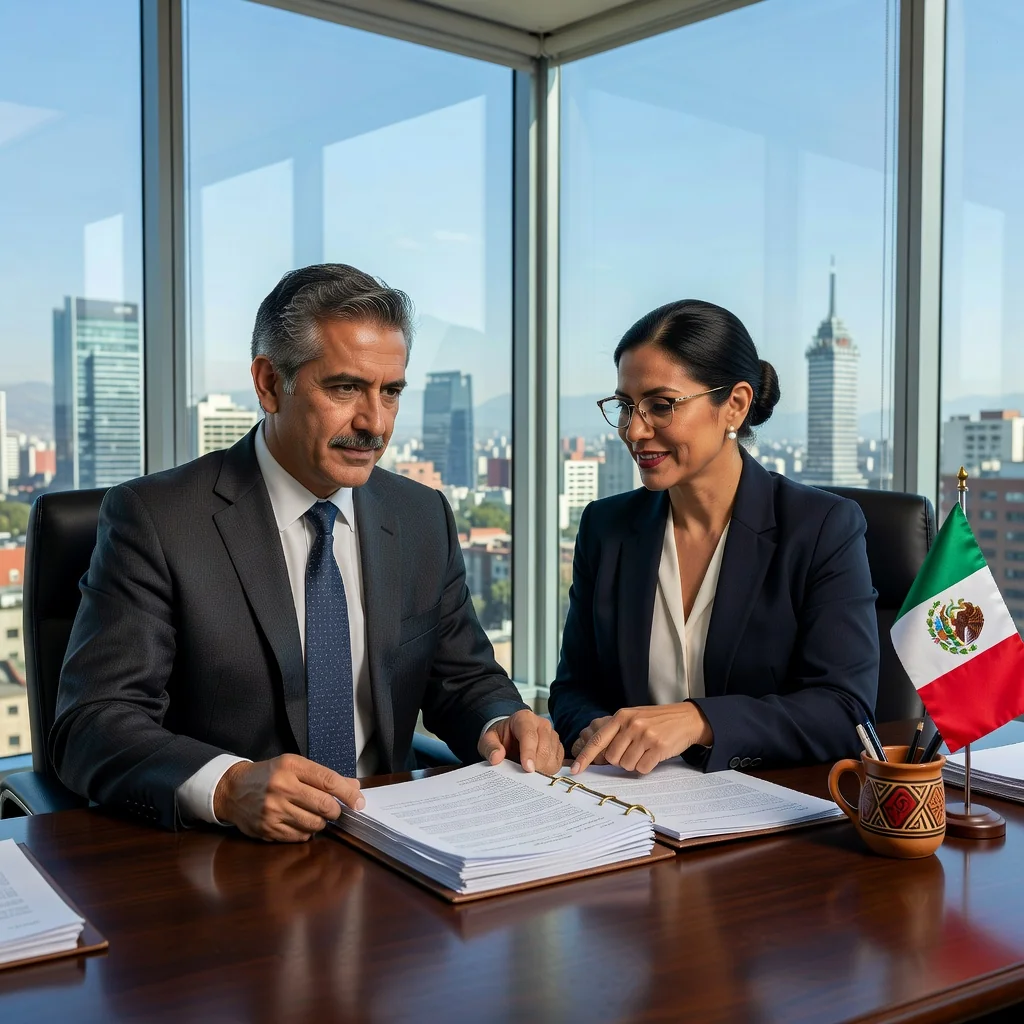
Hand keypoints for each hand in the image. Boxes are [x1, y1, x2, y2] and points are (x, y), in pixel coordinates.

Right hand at [213, 754, 364, 842]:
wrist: (233, 790)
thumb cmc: (269, 775)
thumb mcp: (294, 766)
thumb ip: (324, 776)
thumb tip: (354, 787)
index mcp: (291, 766)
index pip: (329, 780)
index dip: (349, 794)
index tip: (360, 802)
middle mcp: (282, 787)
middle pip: (325, 805)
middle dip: (336, 811)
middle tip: (335, 810)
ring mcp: (273, 810)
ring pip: (315, 824)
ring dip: (321, 822)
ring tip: (314, 815)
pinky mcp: (268, 829)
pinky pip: (300, 836)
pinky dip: (306, 832)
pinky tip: (299, 822)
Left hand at [478, 709, 563, 774]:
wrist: (510, 737)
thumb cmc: (501, 738)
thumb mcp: (488, 740)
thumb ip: (490, 748)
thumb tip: (496, 758)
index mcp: (524, 718)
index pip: (529, 736)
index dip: (529, 753)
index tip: (527, 768)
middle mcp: (542, 724)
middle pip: (544, 749)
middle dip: (535, 766)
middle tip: (523, 776)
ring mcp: (552, 735)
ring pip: (552, 758)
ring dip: (541, 770)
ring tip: (527, 772)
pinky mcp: (558, 747)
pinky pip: (557, 763)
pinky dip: (548, 771)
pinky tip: (536, 770)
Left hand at [569, 703, 712, 775]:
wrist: (685, 718)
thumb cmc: (656, 721)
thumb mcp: (633, 718)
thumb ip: (616, 733)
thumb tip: (598, 756)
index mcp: (621, 717)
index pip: (597, 740)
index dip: (585, 757)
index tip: (575, 770)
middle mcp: (631, 724)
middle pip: (612, 758)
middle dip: (620, 760)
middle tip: (633, 751)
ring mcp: (645, 735)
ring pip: (626, 765)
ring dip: (634, 764)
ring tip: (645, 751)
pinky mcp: (658, 746)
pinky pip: (642, 768)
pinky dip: (646, 766)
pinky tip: (653, 755)